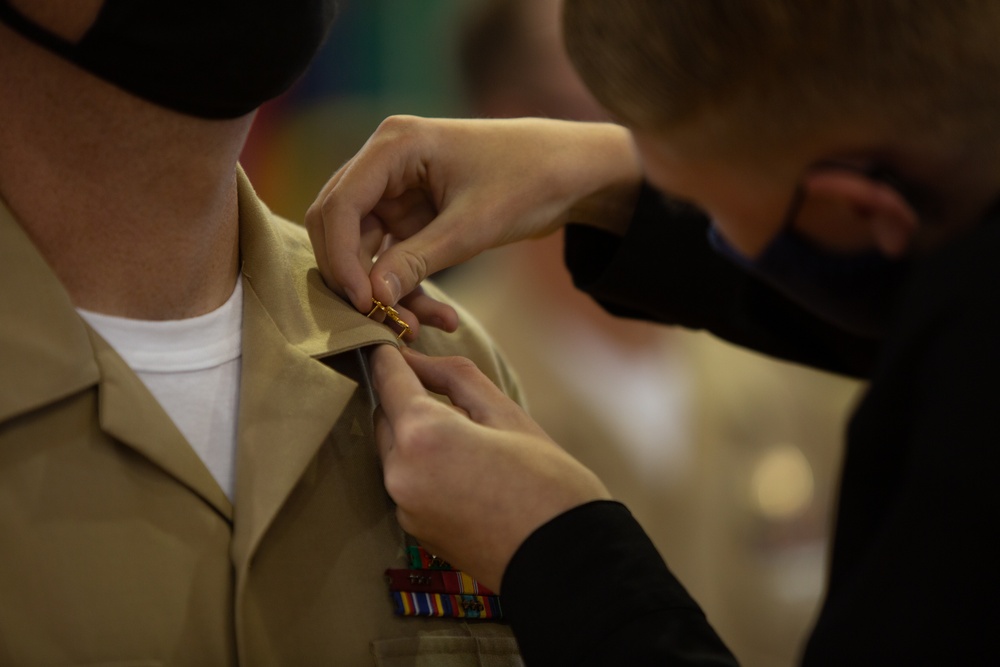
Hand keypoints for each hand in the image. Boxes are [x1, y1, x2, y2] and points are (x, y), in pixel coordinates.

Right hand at [306, 116, 641, 333]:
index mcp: (394, 145)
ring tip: (420, 327)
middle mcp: (384, 163)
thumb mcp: (472, 225)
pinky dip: (409, 287)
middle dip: (357, 278)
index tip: (364, 304)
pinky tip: (440, 316)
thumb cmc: (528, 180)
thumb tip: (371, 298)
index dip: (342, 259)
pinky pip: (394, 257)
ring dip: (388, 291)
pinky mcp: (412, 215)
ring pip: (366, 250)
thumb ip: (417, 260)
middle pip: (339, 227)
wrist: (571, 171)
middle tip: (381, 322)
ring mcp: (396, 190)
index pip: (340, 205)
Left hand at [371, 345, 610, 591]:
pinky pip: (406, 484)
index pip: (387, 379)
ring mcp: (404, 507)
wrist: (566, 558)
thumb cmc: (546, 480)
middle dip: (406, 400)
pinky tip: (464, 473)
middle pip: (385, 417)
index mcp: (423, 435)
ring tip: (466, 440)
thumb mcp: (504, 413)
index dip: (389, 357)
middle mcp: (401, 472)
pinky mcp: (414, 530)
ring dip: (414, 437)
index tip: (392, 344)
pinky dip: (423, 469)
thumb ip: (452, 377)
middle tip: (445, 395)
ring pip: (393, 452)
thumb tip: (415, 360)